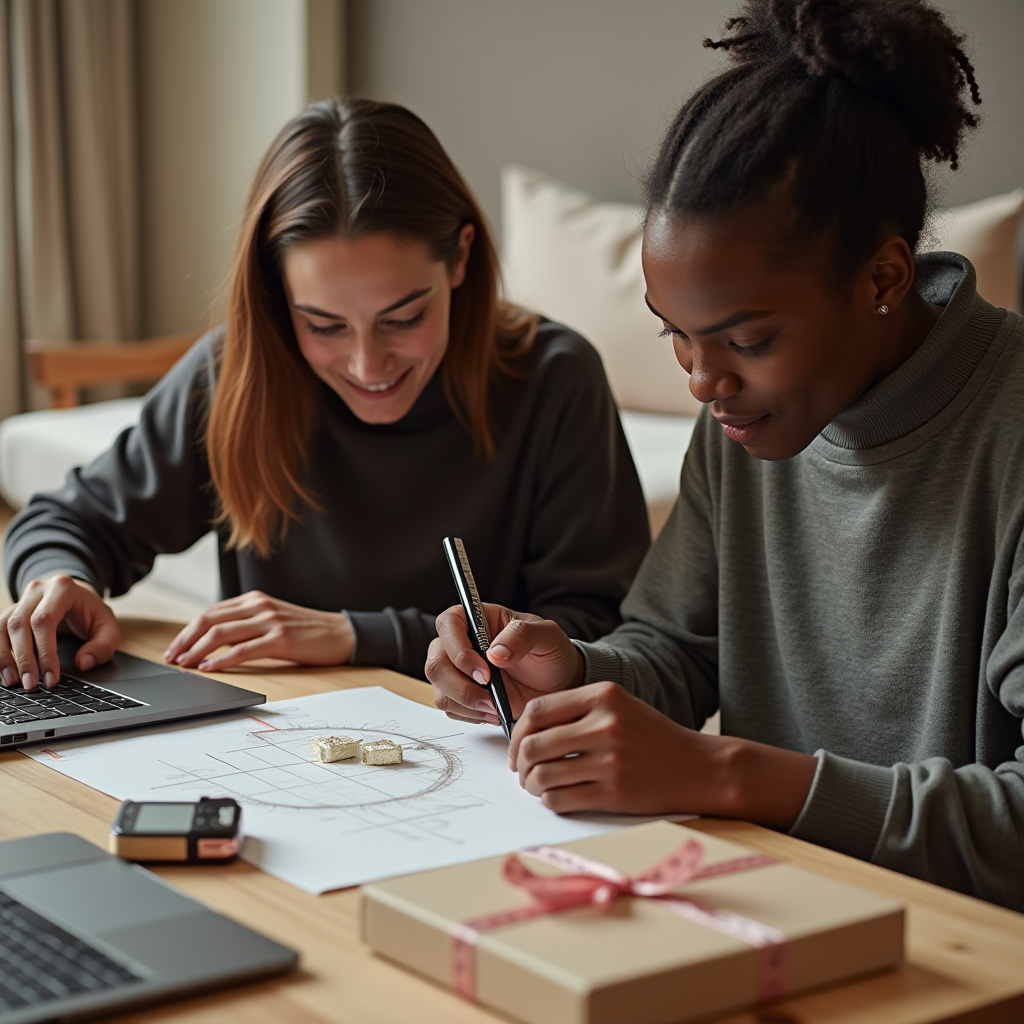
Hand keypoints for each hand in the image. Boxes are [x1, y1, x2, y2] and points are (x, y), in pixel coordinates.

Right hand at [0, 575, 119, 691]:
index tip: (51, 678)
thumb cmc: (92, 612)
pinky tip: (5, 671)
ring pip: (3, 627)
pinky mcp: (12, 611)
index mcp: (63, 589)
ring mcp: (22, 599)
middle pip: (20, 624)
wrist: (78, 595)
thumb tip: (83, 663)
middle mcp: (38, 590)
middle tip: (30, 684)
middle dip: (24, 658)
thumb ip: (103, 645)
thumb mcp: (108, 626)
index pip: (44, 620)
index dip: (45, 652)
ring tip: (13, 681)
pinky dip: (0, 652)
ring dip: (5, 657)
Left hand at [164, 591, 353, 671]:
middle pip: (210, 619)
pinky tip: (209, 668)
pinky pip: (242, 650)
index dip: (188, 630)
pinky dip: (221, 660)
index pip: (211, 612)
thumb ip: (246, 624)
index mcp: (255, 599)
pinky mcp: (280, 639)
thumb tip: (214, 642)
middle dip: (185, 639)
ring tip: (184, 664)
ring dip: (197, 650)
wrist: (341, 633)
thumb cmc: (307, 631)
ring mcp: (270, 621)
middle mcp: (259, 606)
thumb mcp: (273, 620)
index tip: (174, 647)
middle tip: (170, 657)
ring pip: (221, 633)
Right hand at [426, 603, 583, 725]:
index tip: (484, 672)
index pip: (449, 624)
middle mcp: (462, 643)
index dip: (458, 649)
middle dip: (460, 685)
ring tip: (496, 707)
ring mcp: (458, 671)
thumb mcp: (547, 636)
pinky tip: (495, 712)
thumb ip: (522, 636)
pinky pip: (450, 707)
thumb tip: (495, 653)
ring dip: (466, 703)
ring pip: (439, 689)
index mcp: (479, 619)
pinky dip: (470, 715)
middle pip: (436, 662)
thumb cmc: (551, 653)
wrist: (558, 685)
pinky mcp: (462, 695)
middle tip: (490, 698)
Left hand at [510, 681, 817, 828]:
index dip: (517, 732)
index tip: (516, 747)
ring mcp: (611, 760)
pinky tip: (556, 798)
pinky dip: (549, 802)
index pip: (537, 710)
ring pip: (543, 776)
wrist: (700, 767)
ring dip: (531, 786)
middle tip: (522, 772)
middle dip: (519, 763)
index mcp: (603, 695)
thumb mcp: (619, 707)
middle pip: (534, 745)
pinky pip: (561, 800)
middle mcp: (606, 724)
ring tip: (536, 787)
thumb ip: (577, 711)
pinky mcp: (615, 793)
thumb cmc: (653, 738)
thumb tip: (525, 731)